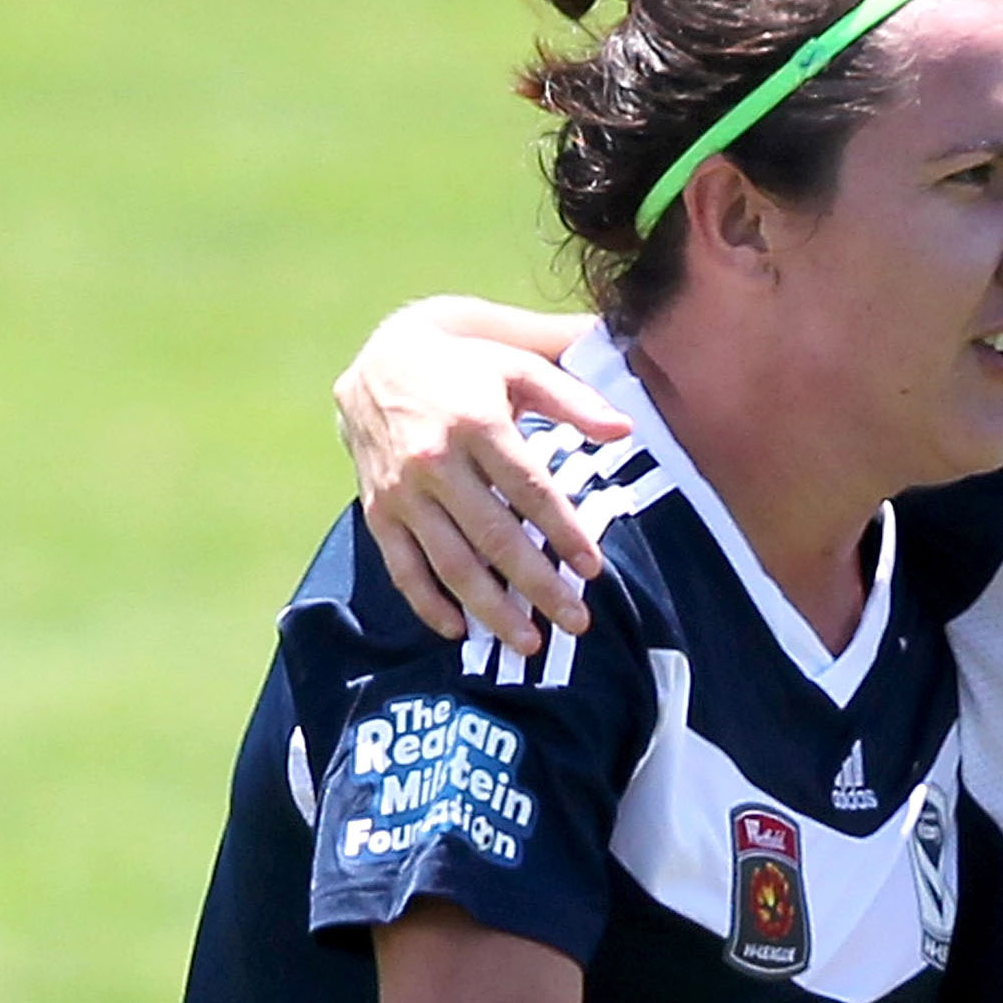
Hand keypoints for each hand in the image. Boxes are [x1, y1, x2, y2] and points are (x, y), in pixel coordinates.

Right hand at [334, 309, 627, 653]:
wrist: (381, 359)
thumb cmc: (468, 365)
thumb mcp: (519, 366)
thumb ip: (572, 399)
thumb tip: (624, 431)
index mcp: (477, 423)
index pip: (529, 489)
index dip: (562, 531)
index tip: (591, 569)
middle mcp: (435, 461)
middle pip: (493, 535)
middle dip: (536, 585)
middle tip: (576, 622)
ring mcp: (402, 490)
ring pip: (449, 562)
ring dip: (489, 608)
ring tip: (528, 643)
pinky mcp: (378, 509)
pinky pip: (401, 565)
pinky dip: (426, 602)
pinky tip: (458, 631)